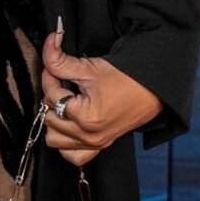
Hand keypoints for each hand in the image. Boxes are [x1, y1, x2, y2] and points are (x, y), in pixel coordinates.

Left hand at [41, 26, 162, 165]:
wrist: (152, 89)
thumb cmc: (126, 78)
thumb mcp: (88, 67)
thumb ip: (59, 59)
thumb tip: (47, 44)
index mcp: (86, 117)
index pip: (51, 96)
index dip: (49, 77)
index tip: (54, 67)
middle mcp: (89, 136)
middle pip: (49, 118)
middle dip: (52, 97)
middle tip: (61, 83)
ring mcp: (95, 144)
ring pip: (55, 140)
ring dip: (55, 120)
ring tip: (65, 103)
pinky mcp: (100, 146)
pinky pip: (73, 156)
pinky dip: (66, 143)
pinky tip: (70, 124)